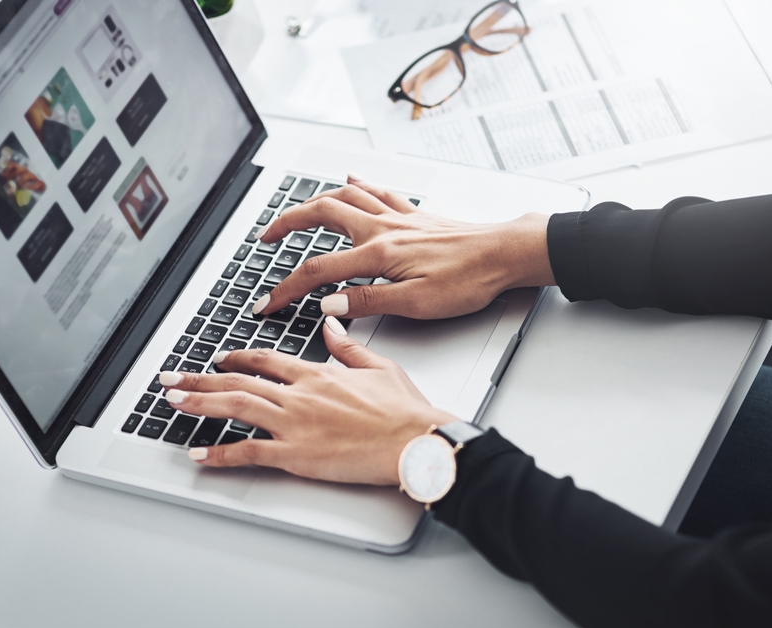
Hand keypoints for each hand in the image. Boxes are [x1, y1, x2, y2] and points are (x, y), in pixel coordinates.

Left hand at [158, 317, 457, 484]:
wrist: (415, 440)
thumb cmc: (404, 411)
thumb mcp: (379, 366)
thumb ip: (348, 346)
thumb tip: (331, 325)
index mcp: (317, 374)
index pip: (265, 361)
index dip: (237, 358)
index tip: (219, 358)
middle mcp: (298, 395)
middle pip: (238, 382)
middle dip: (199, 379)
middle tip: (171, 378)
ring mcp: (294, 424)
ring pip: (235, 408)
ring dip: (199, 404)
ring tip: (172, 402)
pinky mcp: (296, 455)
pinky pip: (249, 452)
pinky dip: (220, 454)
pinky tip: (199, 455)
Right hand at [252, 174, 554, 319]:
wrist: (505, 254)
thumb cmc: (469, 280)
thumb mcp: (415, 304)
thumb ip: (367, 302)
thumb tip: (328, 305)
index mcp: (377, 254)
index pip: (317, 271)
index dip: (286, 289)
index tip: (266, 302)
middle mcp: (382, 228)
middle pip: (320, 213)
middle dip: (286, 223)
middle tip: (265, 236)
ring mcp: (398, 217)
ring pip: (345, 195)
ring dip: (313, 200)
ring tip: (296, 211)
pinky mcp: (415, 214)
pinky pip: (377, 190)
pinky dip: (357, 184)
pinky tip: (351, 179)